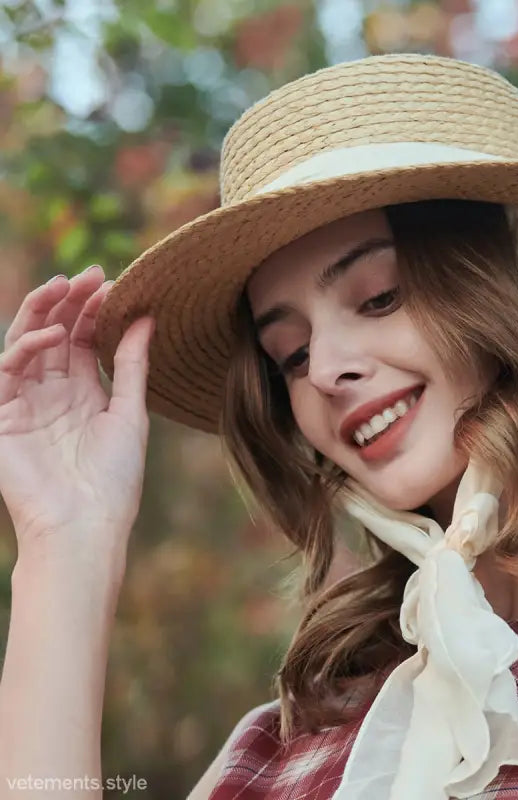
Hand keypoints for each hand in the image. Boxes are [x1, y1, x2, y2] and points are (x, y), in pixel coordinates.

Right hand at [0, 265, 154, 568]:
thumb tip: (148, 318)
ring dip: (43, 312)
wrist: (86, 524)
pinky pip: (6, 371)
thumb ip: (133, 365)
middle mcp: (52, 393)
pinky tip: (51, 336)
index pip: (84, 341)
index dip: (94, 312)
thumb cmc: (114, 478)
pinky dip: (25, 350)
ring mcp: (24, 402)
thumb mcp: (130, 413)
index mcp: (84, 394)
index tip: (112, 284)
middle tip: (89, 274)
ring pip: (26, 343)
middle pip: (55, 335)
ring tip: (64, 285)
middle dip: (69, 303)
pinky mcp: (0, 416)